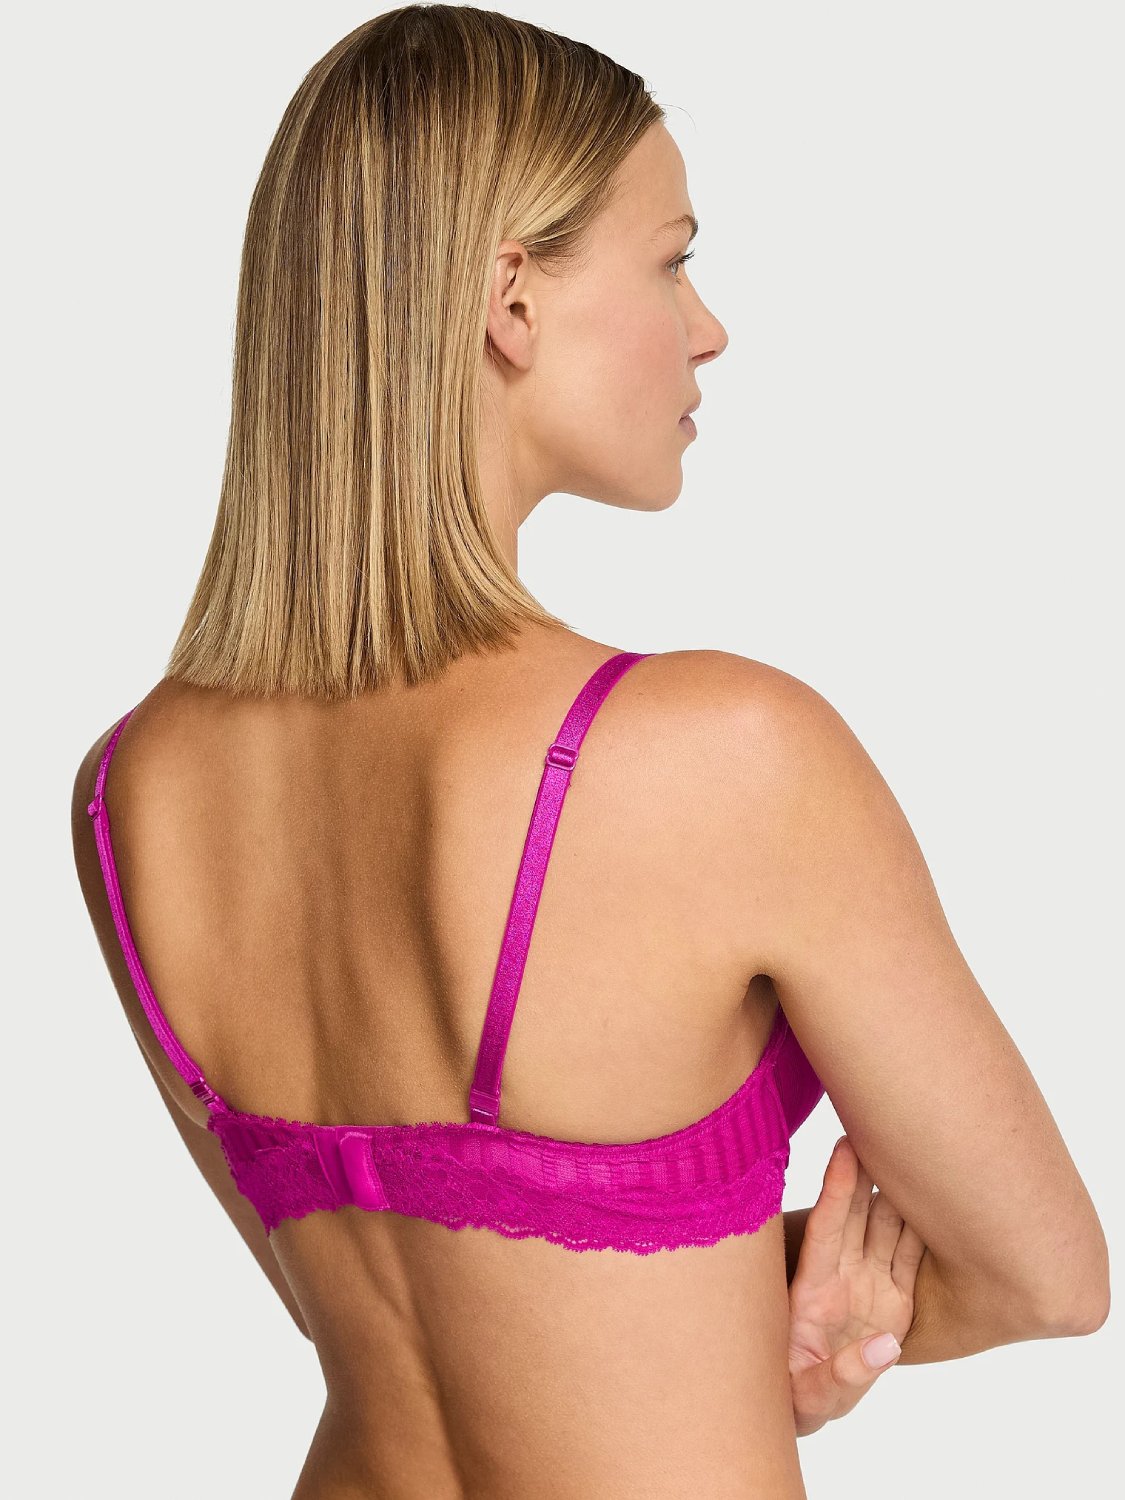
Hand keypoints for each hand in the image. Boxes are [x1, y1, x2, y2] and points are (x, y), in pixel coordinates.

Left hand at [787, 1135, 924, 1436]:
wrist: (805, 1403)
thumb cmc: (797, 1395)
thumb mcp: (810, 1396)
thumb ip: (842, 1375)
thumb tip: (887, 1347)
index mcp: (814, 1290)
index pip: (826, 1225)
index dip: (836, 1185)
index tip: (846, 1145)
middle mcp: (843, 1277)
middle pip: (859, 1213)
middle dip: (872, 1170)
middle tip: (889, 1123)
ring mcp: (869, 1284)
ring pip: (888, 1226)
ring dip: (902, 1192)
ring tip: (920, 1147)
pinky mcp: (894, 1301)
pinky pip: (910, 1256)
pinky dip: (925, 1229)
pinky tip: (939, 1198)